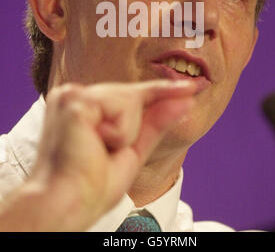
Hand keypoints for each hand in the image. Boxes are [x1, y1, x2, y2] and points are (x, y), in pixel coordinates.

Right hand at [0, 79, 195, 230]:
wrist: (67, 206)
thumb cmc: (91, 185)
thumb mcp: (131, 150)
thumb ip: (155, 122)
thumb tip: (186, 100)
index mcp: (82, 105)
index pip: (129, 93)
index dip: (160, 90)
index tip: (190, 87)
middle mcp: (73, 94)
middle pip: (131, 94)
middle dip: (131, 127)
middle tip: (101, 152)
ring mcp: (72, 94)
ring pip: (129, 99)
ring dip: (125, 133)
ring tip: (96, 150)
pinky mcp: (75, 101)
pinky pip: (121, 108)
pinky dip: (119, 133)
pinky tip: (94, 145)